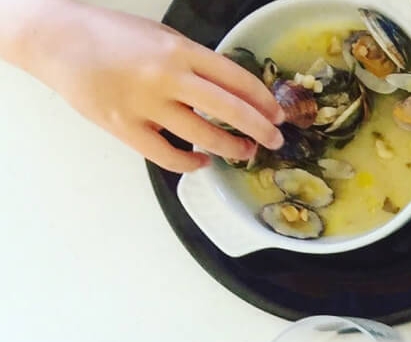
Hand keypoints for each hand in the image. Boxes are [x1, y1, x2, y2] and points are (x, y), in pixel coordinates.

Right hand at [4, 0, 282, 172]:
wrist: (56, 39)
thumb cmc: (110, 35)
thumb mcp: (161, 37)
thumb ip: (195, 62)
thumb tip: (232, 90)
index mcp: (180, 51)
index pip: (237, 80)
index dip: (263, 101)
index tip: (278, 114)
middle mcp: (167, 78)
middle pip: (230, 111)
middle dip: (260, 129)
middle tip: (275, 140)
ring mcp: (145, 105)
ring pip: (204, 137)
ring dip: (231, 149)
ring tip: (245, 152)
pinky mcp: (124, 127)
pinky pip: (167, 156)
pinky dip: (191, 163)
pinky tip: (202, 161)